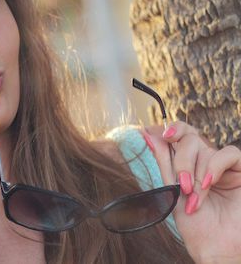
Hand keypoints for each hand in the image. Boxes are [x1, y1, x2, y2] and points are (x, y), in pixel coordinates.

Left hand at [144, 122, 240, 262]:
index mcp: (189, 166)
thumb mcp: (173, 190)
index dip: (174, 129)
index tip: (164, 134)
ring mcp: (225, 168)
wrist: (216, 247)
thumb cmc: (196, 225)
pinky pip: (229, 154)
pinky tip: (208, 183)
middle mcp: (207, 163)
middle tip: (183, 187)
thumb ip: (165, 162)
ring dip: (197, 173)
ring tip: (195, 196)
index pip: (182, 136)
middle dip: (182, 162)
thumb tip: (148, 134)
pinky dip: (215, 166)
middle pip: (191, 140)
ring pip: (207, 149)